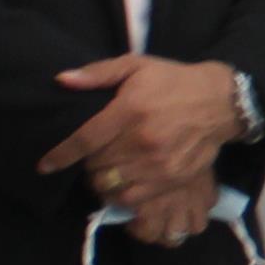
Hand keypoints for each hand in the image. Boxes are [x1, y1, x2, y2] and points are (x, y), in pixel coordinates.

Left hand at [44, 53, 242, 236]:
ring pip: (112, 186)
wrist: (220, 102)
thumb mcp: (136, 66)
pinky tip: (123, 183)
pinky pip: (135, 198)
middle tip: (92, 158)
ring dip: (102, 182)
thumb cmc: (173, 81)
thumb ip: (98, 73)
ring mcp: (159, 164)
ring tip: (105, 171)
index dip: (60, 155)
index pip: (85, 139)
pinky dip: (121, 195)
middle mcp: (142, 140)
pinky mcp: (173, 179)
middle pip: (96, 167)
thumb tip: (62, 80)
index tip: (44, 165)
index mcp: (130, 110)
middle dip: (87, 165)